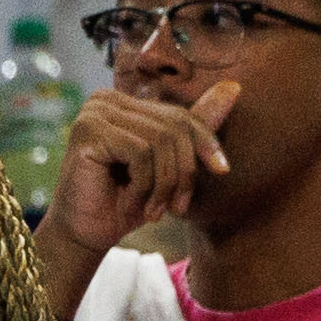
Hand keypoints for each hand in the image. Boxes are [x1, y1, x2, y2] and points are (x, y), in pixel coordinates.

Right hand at [44, 78, 239, 261]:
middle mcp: (105, 100)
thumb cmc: (125, 201)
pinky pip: (140, 153)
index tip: (223, 171)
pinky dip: (143, 186)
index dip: (207, 144)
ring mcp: (93, 113)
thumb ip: (194, 129)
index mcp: (122, 102)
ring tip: (155, 211)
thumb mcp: (169, 166)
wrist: (85, 234)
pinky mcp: (87, 131)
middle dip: (183, 173)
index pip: (180, 116)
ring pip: (160, 141)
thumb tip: (235, 87)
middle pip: (173, 128)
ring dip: (164, 185)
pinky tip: (131, 204)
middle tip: (177, 208)